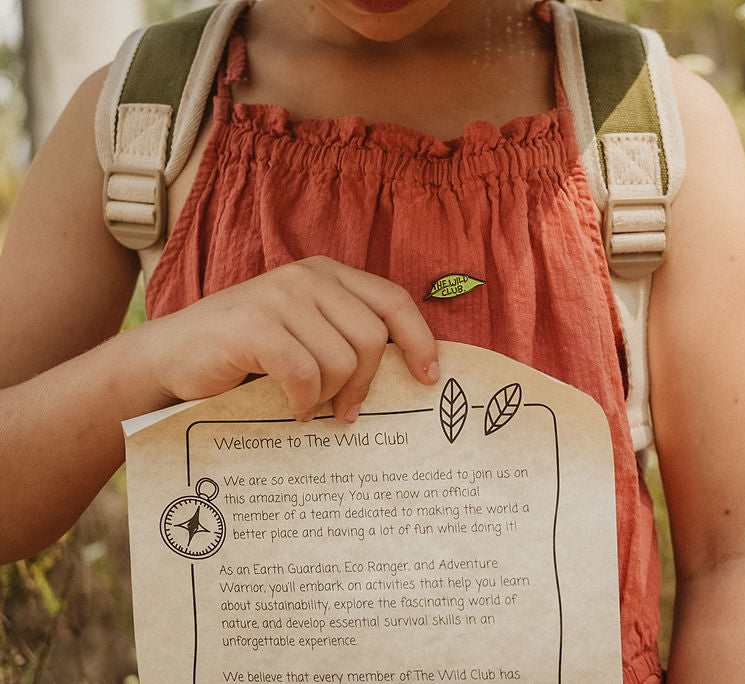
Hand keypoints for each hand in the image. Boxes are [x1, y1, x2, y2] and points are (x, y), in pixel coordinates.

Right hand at [140, 256, 437, 420]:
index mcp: (326, 274)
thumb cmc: (245, 356)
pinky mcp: (253, 325)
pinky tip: (290, 410)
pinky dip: (302, 401)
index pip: (394, 300)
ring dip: (329, 395)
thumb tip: (407, 373)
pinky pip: (304, 373)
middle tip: (346, 413)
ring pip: (341, 359)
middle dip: (365, 383)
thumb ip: (345, 338)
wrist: (169, 359)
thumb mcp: (304, 335)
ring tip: (308, 407)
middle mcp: (306, 276)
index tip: (429, 377)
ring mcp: (278, 297)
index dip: (419, 339)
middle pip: (372, 337)